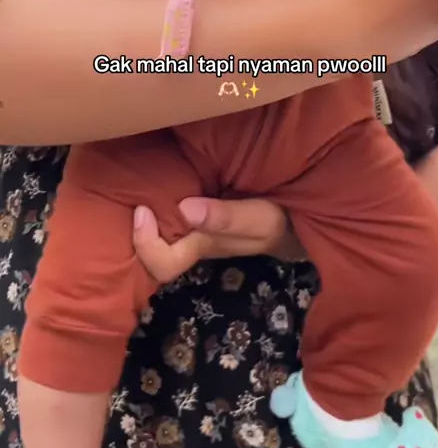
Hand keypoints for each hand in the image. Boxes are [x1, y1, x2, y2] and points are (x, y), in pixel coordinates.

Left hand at [133, 197, 305, 283]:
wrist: (292, 219)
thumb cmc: (277, 220)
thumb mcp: (259, 217)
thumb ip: (226, 217)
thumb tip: (184, 209)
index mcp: (202, 247)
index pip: (163, 264)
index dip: (145, 244)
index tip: (143, 210)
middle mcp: (191, 243)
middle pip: (150, 253)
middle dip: (133, 231)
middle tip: (134, 195)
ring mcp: (193, 231)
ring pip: (156, 235)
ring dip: (144, 217)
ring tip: (136, 186)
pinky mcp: (196, 215)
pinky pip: (166, 217)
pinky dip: (157, 204)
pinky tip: (154, 182)